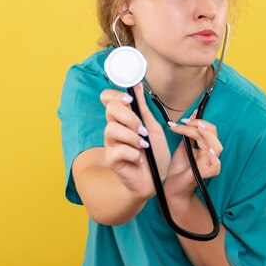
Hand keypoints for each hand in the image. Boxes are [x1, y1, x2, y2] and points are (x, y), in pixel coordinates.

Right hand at [100, 84, 170, 199]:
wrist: (157, 180)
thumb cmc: (155, 155)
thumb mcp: (153, 128)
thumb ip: (144, 108)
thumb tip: (138, 85)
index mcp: (123, 119)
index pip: (107, 98)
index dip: (115, 95)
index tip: (131, 102)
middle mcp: (114, 129)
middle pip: (110, 110)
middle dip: (130, 118)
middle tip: (143, 131)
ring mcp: (111, 144)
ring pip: (111, 129)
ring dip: (132, 137)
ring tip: (143, 146)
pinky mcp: (111, 160)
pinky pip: (117, 150)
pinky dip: (133, 153)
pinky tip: (139, 159)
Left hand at [163, 110, 222, 202]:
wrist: (172, 186)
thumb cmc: (179, 168)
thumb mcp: (183, 146)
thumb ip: (189, 132)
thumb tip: (193, 114)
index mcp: (207, 148)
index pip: (210, 130)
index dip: (198, 121)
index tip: (183, 120)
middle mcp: (212, 156)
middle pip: (214, 134)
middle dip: (197, 125)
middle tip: (182, 123)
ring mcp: (211, 165)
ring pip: (214, 146)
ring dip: (197, 134)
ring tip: (183, 129)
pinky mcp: (206, 174)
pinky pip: (215, 165)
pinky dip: (207, 154)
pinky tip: (193, 147)